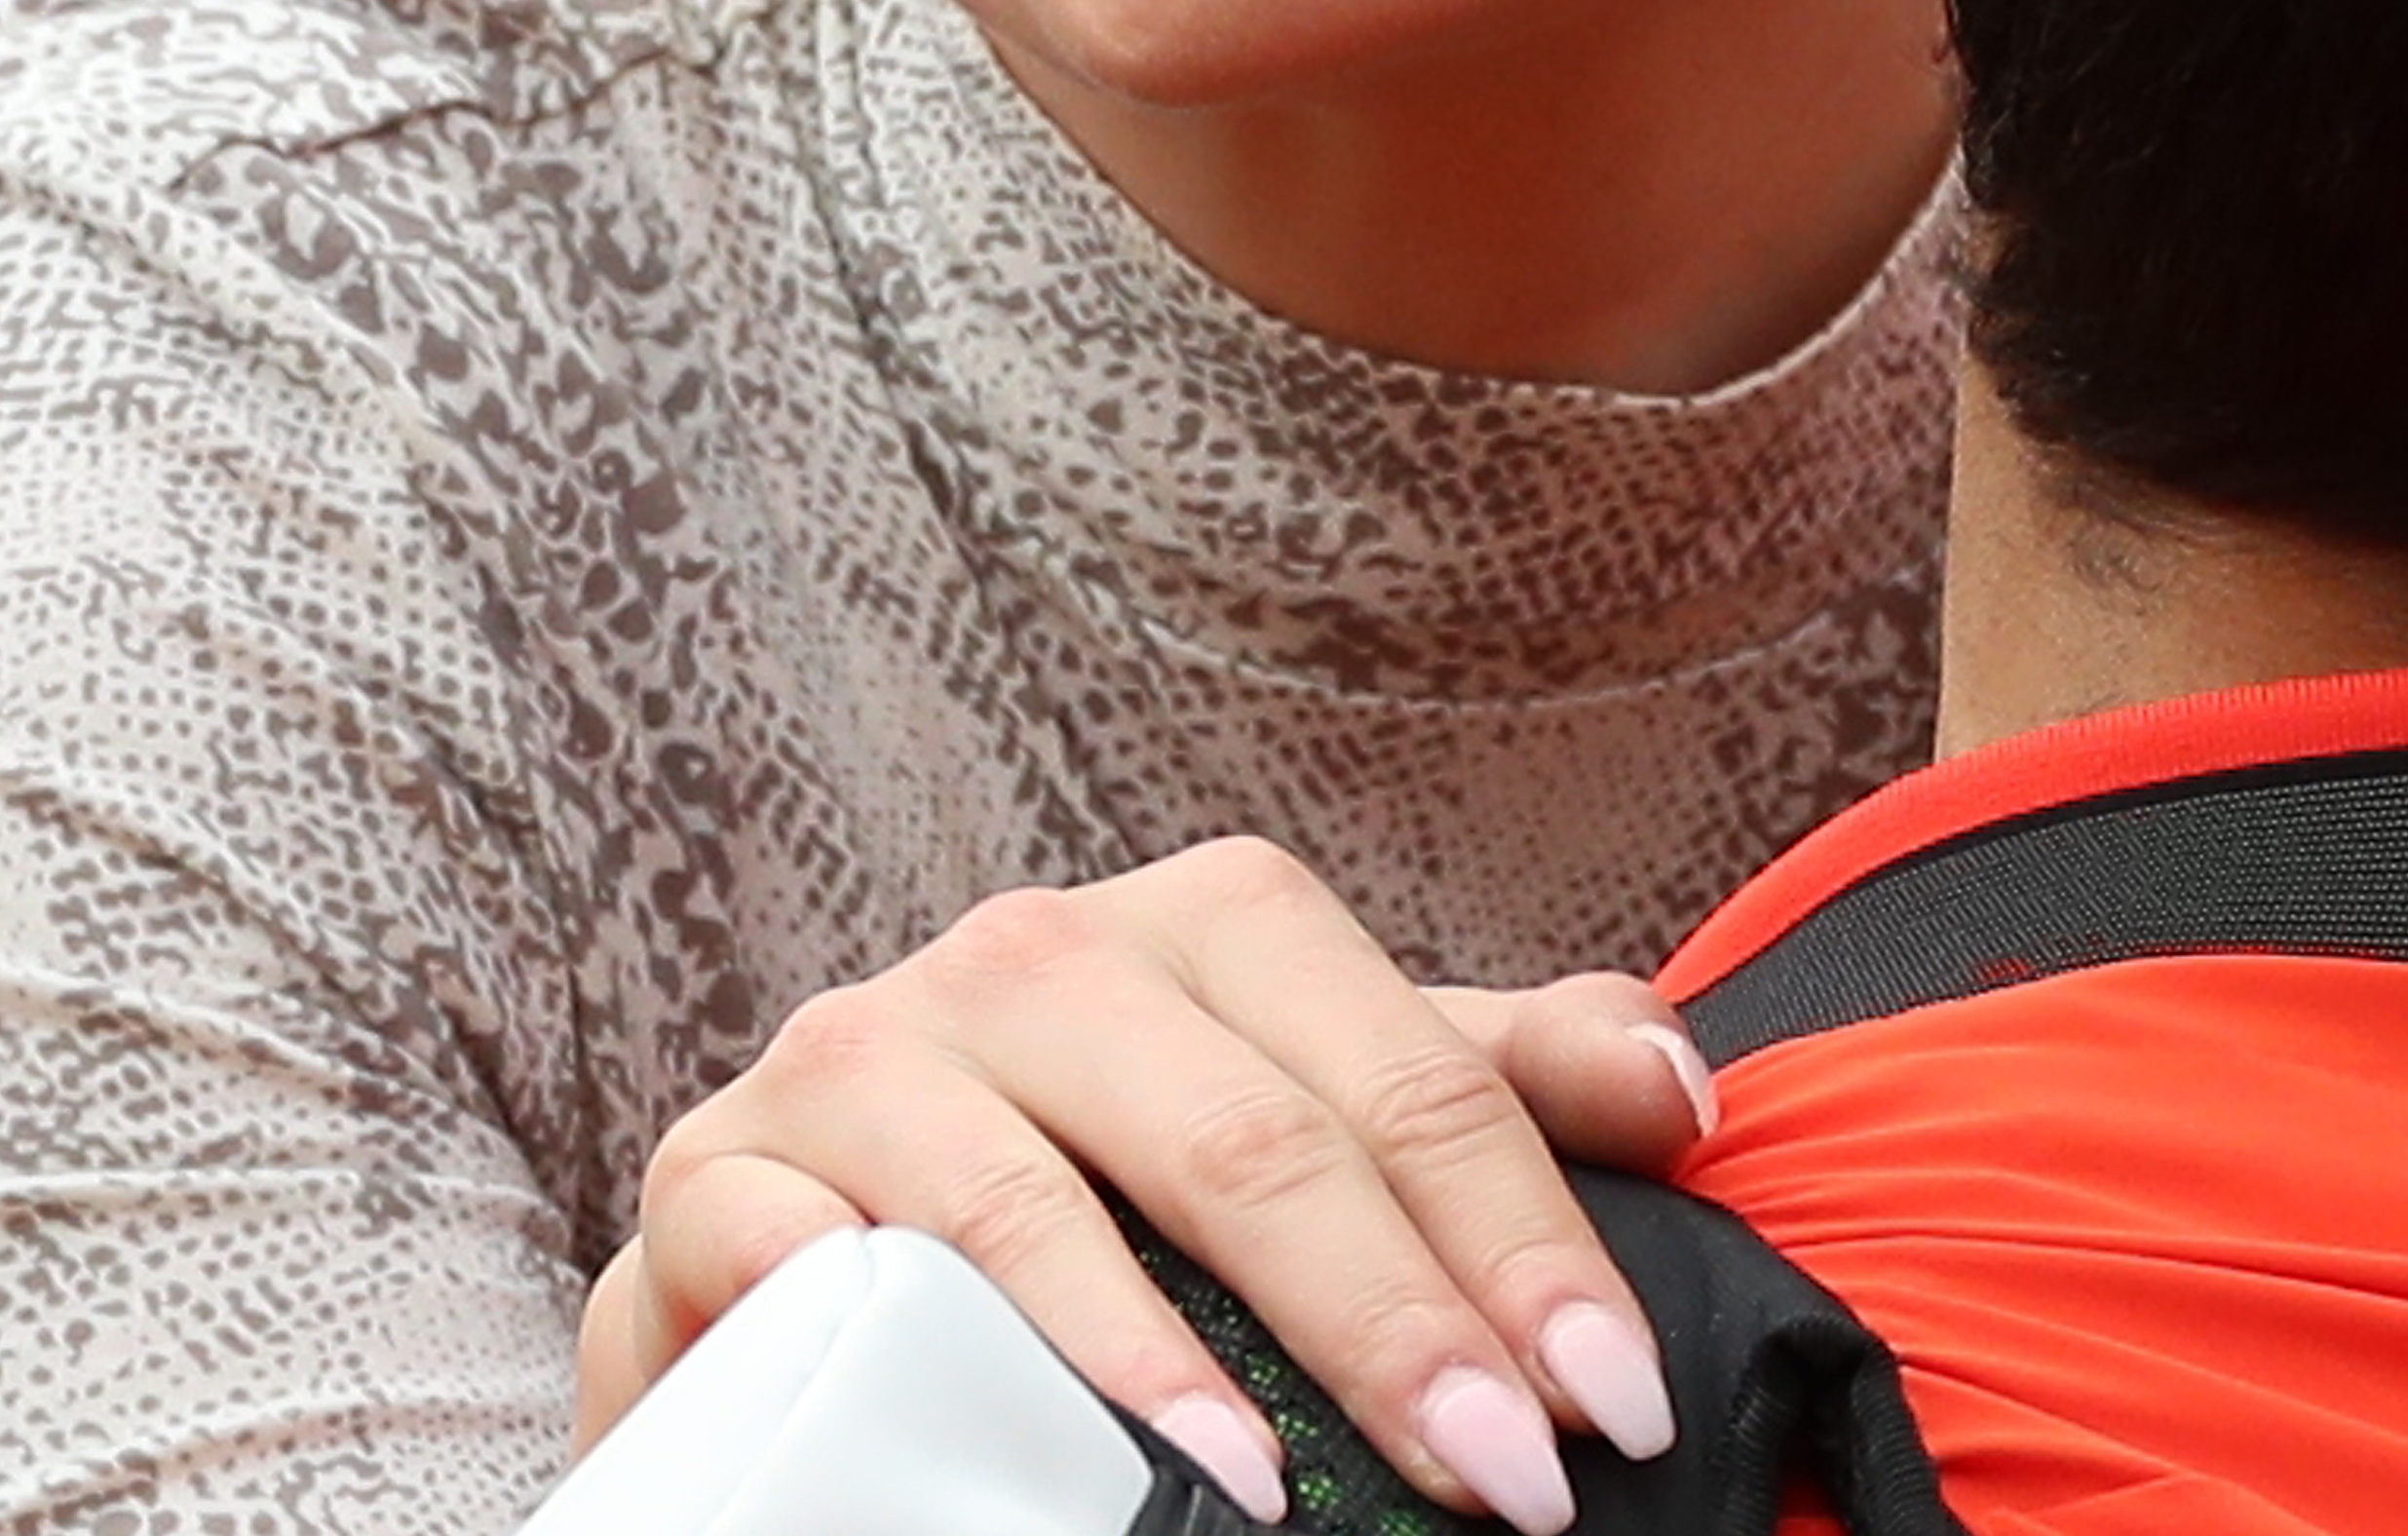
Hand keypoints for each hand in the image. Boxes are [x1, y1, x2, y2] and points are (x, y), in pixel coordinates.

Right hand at [579, 842, 1719, 1530]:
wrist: (824, 1259)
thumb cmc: (1112, 1189)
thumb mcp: (1319, 1112)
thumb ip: (1495, 1082)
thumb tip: (1685, 1085)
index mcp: (1206, 928)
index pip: (1412, 1071)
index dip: (1527, 1239)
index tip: (1619, 1402)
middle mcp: (1036, 957)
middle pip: (1251, 1133)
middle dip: (1393, 1321)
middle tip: (1507, 1479)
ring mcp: (866, 1051)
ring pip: (1033, 1185)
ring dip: (1161, 1354)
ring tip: (1270, 1493)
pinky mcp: (722, 1172)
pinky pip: (812, 1246)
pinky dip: (902, 1327)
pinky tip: (995, 1426)